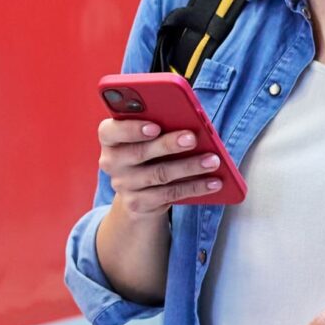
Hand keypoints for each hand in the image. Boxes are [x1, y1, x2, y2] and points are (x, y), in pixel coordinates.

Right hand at [96, 118, 226, 217]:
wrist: (137, 189)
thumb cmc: (148, 149)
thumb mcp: (146, 135)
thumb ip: (158, 123)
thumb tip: (189, 121)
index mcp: (110, 137)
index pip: (111, 131)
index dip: (132, 128)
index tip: (155, 126)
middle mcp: (111, 162)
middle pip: (139, 153)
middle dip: (168, 145)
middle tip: (192, 138)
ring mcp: (123, 185)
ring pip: (159, 175)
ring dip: (189, 167)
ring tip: (213, 160)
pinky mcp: (138, 203)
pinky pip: (170, 195)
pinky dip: (195, 187)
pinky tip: (214, 182)